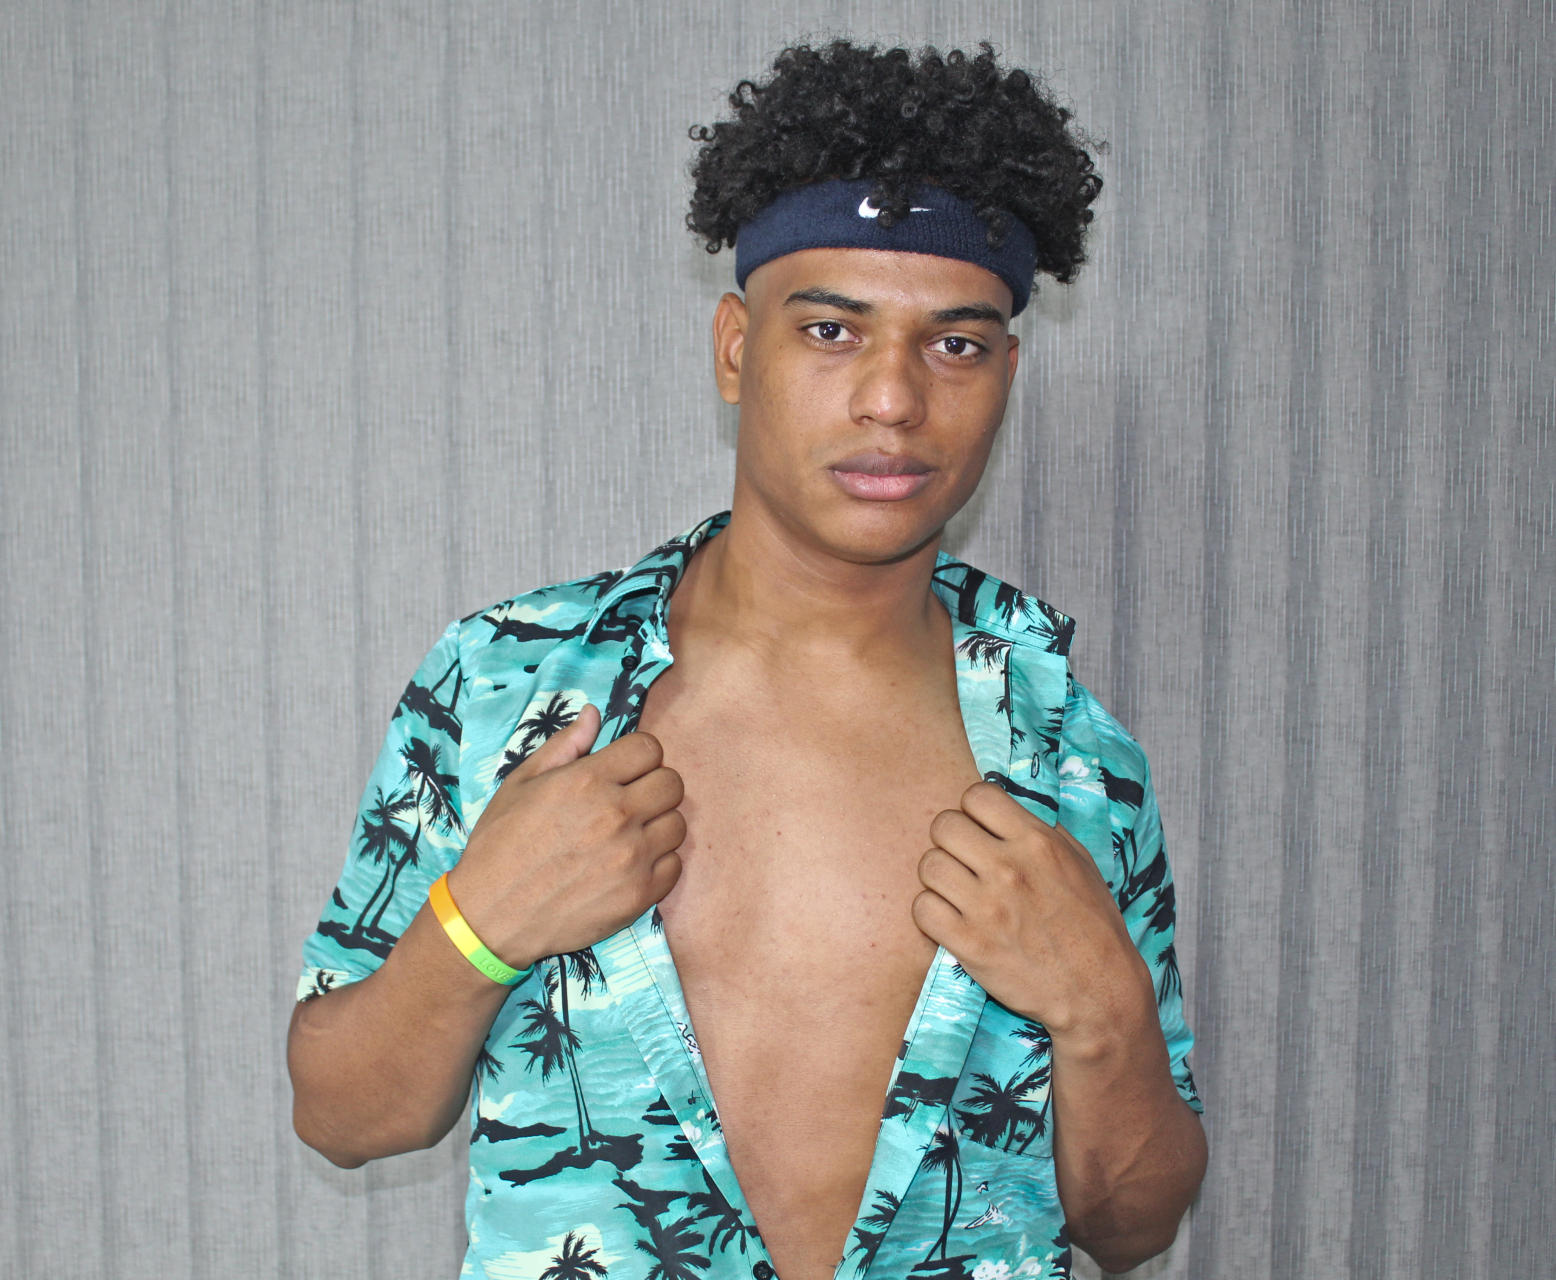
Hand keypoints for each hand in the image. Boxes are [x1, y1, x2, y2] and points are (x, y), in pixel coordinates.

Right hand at [446, 704, 684, 968]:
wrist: (490, 916)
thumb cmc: (500, 845)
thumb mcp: (520, 784)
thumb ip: (564, 746)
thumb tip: (594, 713)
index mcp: (588, 781)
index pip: (650, 748)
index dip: (638, 756)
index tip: (624, 771)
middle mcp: (617, 815)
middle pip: (672, 783)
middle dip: (653, 786)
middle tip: (629, 802)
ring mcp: (632, 857)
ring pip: (677, 824)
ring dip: (658, 825)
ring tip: (629, 835)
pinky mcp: (639, 895)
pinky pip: (674, 866)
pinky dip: (658, 864)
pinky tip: (630, 865)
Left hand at [912, 781, 1151, 1038]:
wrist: (1098, 992)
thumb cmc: (1092, 925)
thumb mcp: (1079, 863)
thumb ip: (1040, 830)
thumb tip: (1004, 809)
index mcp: (1037, 842)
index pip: (977, 795)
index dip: (973, 811)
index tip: (980, 830)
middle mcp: (1009, 868)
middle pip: (943, 825)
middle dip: (951, 841)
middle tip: (964, 862)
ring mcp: (987, 907)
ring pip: (928, 866)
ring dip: (939, 878)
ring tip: (957, 892)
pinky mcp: (969, 944)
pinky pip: (922, 909)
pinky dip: (931, 913)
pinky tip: (950, 919)